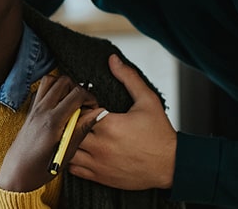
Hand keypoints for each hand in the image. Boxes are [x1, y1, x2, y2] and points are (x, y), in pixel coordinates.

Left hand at [0, 74, 101, 192]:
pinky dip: (52, 90)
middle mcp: (42, 111)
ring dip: (64, 86)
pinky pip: (41, 89)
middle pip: (64, 81)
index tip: (93, 108)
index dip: (90, 98)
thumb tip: (97, 114)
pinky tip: (58, 105)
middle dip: (78, 89)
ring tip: (71, 102)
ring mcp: (34, 109)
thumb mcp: (66, 152)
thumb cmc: (39, 168)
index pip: (76, 94)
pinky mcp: (30, 110)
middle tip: (83, 104)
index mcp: (53, 121)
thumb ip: (81, 129)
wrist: (16, 173)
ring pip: (51, 80)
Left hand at [69, 54, 176, 189]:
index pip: (79, 110)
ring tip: (74, 132)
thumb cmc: (159, 133)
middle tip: (76, 116)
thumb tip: (112, 59)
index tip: (85, 103)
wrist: (170, 165)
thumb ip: (128, 78)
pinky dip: (71, 158)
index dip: (78, 104)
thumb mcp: (147, 101)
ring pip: (67, 149)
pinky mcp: (99, 177)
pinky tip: (78, 149)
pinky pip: (73, 168)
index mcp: (110, 125)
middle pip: (70, 129)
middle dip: (70, 121)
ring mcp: (98, 163)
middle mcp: (101, 145)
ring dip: (67, 140)